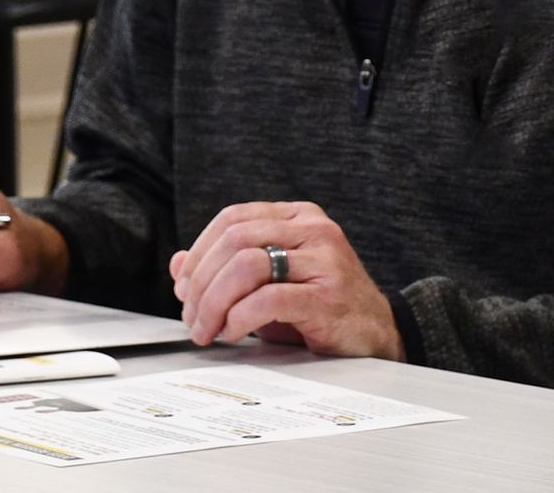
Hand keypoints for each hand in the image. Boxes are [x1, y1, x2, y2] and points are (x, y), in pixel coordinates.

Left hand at [169, 201, 404, 360]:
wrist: (376, 336)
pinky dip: (239, 318)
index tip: (183, 287)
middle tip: (191, 316)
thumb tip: (177, 264)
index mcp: (299, 217)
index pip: (234, 218)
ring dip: (214, 302)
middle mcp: (314, 230)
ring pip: (247, 265)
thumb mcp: (270, 282)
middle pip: (236, 239)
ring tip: (208, 329)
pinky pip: (268, 299)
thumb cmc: (320, 308)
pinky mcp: (328, 297)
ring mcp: (325, 260)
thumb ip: (226, 269)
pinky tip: (233, 332)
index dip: (199, 252)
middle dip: (201, 282)